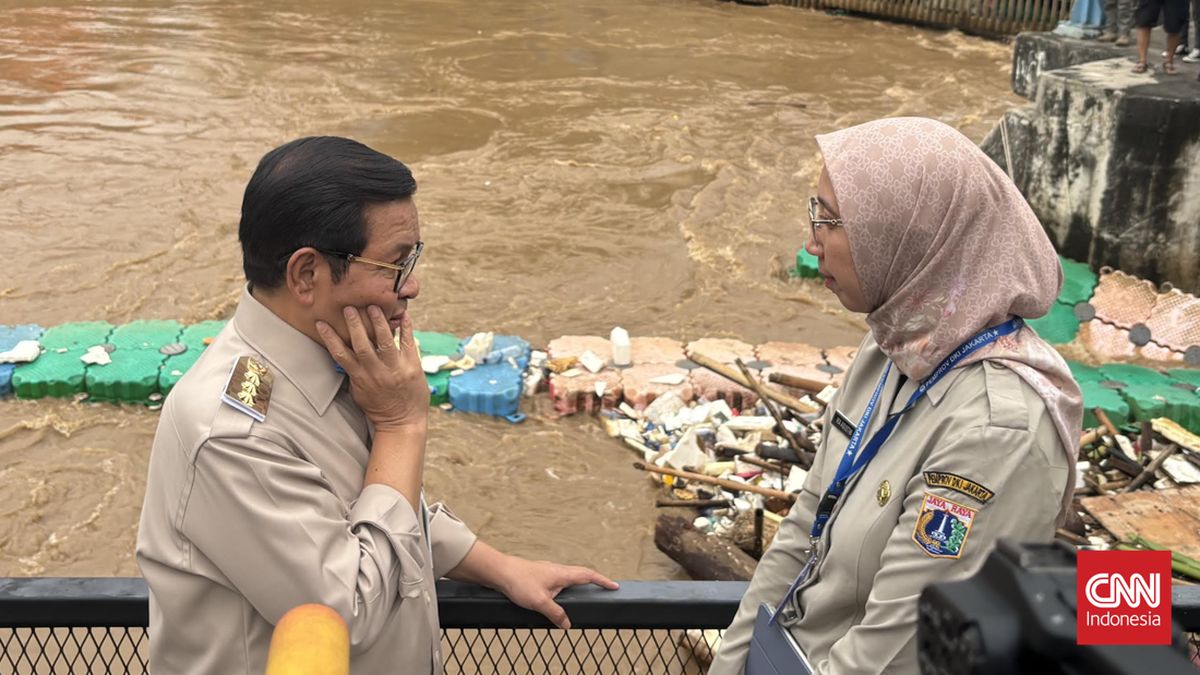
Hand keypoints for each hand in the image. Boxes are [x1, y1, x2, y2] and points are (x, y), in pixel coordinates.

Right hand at [316, 306, 428, 432]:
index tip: (321, 323)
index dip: (330, 338)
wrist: (403, 423)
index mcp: (360, 378)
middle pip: (362, 344)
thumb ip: (353, 373)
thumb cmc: (379, 408)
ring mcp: (395, 369)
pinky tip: (404, 316)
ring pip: (384, 341)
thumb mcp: (359, 393)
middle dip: (355, 324)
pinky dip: (406, 329)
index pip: (341, 355)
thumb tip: (344, 355)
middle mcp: (376, 372)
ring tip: (373, 306)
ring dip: (378, 322)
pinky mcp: (412, 367)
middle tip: (349, 307)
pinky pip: (408, 344)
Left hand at [497, 558, 618, 629]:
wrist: (499, 572)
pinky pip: (558, 580)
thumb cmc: (519, 582)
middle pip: (581, 574)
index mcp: (562, 574)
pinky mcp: (538, 575)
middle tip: (604, 587)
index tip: (614, 586)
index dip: (602, 581)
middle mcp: (557, 570)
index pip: (588, 575)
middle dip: (594, 581)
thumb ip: (555, 614)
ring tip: (584, 593)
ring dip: (579, 583)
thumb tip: (567, 624)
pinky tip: (559, 595)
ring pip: (569, 577)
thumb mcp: (540, 602)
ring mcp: (547, 572)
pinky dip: (566, 586)